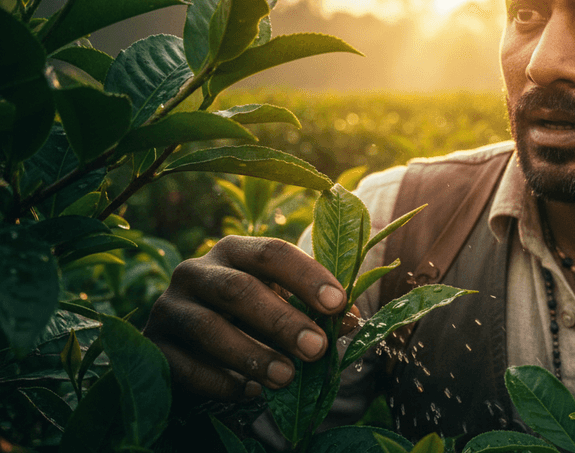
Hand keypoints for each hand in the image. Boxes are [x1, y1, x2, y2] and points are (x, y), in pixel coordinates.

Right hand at [143, 235, 347, 400]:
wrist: (188, 349)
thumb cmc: (248, 320)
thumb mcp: (280, 306)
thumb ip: (312, 309)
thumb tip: (352, 321)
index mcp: (234, 251)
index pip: (271, 252)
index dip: (306, 275)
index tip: (338, 303)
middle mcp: (195, 271)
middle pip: (239, 289)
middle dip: (281, 320)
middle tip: (316, 348)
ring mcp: (168, 307)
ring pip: (208, 327)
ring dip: (251, 354)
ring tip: (286, 377)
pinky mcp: (152, 346)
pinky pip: (183, 365)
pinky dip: (219, 380)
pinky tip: (249, 392)